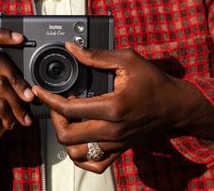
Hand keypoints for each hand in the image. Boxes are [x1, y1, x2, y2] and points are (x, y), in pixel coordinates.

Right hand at [0, 29, 34, 175]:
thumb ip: (5, 75)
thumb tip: (31, 70)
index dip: (1, 35)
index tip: (21, 38)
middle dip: (18, 79)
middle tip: (30, 95)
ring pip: (0, 84)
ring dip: (17, 102)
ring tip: (22, 114)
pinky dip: (9, 114)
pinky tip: (9, 122)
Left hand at [33, 42, 213, 172]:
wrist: (173, 105)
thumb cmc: (153, 83)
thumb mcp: (127, 60)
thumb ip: (96, 55)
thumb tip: (72, 48)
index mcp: (113, 108)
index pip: (69, 110)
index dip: (49, 99)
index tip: (39, 91)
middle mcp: (112, 130)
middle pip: (67, 136)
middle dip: (54, 119)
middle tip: (56, 105)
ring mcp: (115, 144)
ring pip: (76, 152)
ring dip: (65, 137)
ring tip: (67, 121)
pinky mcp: (118, 150)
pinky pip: (93, 164)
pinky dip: (80, 155)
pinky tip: (79, 140)